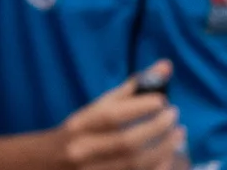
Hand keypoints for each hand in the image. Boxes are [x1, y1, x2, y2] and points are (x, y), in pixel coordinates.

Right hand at [57, 68, 185, 169]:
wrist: (48, 163)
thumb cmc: (81, 130)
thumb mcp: (97, 108)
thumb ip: (132, 88)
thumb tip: (166, 66)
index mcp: (80, 126)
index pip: (112, 116)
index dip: (141, 107)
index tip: (162, 101)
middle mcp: (82, 151)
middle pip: (126, 143)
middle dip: (157, 128)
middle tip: (174, 116)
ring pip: (134, 165)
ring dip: (163, 149)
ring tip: (178, 135)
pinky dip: (156, 168)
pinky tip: (168, 157)